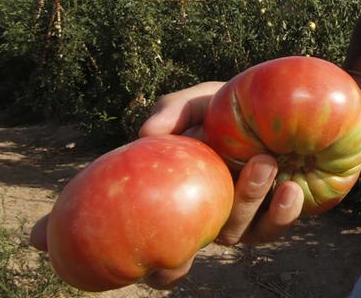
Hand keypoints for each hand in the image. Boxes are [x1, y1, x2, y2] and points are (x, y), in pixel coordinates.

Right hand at [30, 81, 305, 289]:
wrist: (292, 109)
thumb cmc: (234, 107)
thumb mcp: (202, 100)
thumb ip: (173, 111)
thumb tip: (145, 133)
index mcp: (172, 198)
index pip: (130, 234)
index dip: (97, 248)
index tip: (68, 247)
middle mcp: (199, 219)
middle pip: (176, 259)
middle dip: (173, 258)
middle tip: (185, 232)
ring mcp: (239, 223)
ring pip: (236, 235)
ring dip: (248, 203)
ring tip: (264, 163)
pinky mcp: (277, 219)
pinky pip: (277, 225)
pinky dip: (283, 211)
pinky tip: (290, 189)